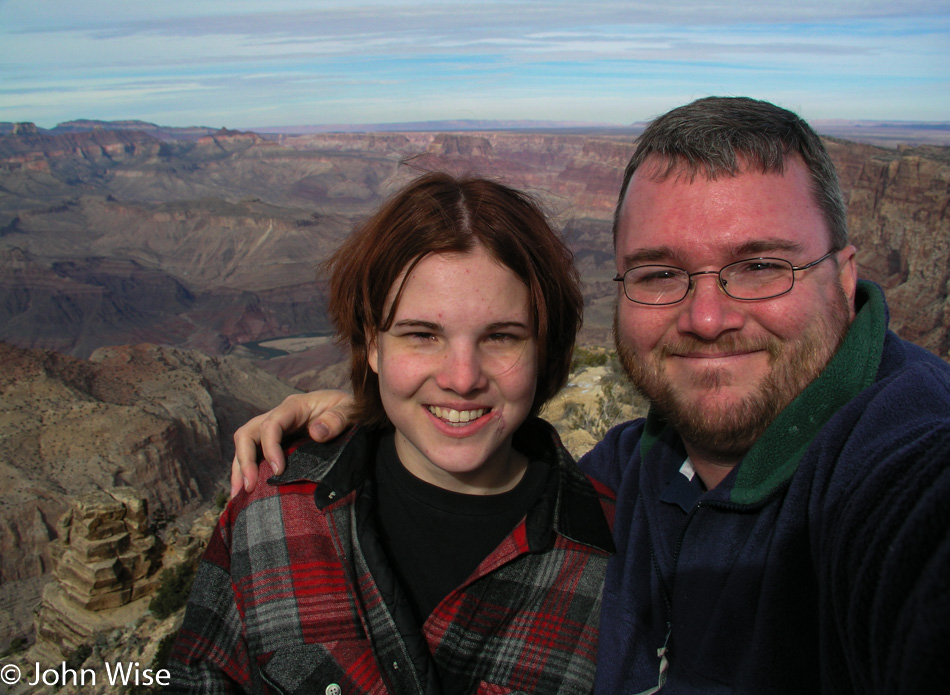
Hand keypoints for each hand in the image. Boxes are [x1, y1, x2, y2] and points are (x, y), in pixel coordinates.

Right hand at [230, 390, 354, 496]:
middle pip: (248, 433)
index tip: (279, 471)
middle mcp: (279, 416)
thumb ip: (338, 419)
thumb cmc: (352, 410)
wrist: (353, 412)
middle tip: (249, 487)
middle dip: (244, 460)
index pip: (271, 424)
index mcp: (295, 406)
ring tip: (239, 496)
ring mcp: (276, 430)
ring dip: (239, 468)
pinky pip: (254, 454)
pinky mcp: (277, 443)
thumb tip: (316, 433)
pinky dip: (246, 471)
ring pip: (246, 444)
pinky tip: (246, 493)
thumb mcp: (351, 410)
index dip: (270, 447)